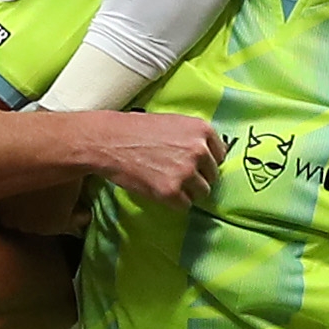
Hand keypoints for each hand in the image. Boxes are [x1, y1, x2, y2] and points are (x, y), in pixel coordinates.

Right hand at [67, 112, 222, 207]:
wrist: (109, 141)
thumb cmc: (136, 129)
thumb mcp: (173, 122)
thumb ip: (193, 137)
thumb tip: (207, 154)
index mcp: (202, 130)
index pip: (220, 155)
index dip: (205, 161)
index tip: (194, 164)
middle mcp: (199, 150)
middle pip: (212, 175)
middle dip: (197, 177)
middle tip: (177, 174)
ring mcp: (187, 172)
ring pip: (202, 192)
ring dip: (188, 191)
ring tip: (168, 183)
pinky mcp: (172, 191)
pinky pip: (185, 205)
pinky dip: (174, 202)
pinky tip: (160, 190)